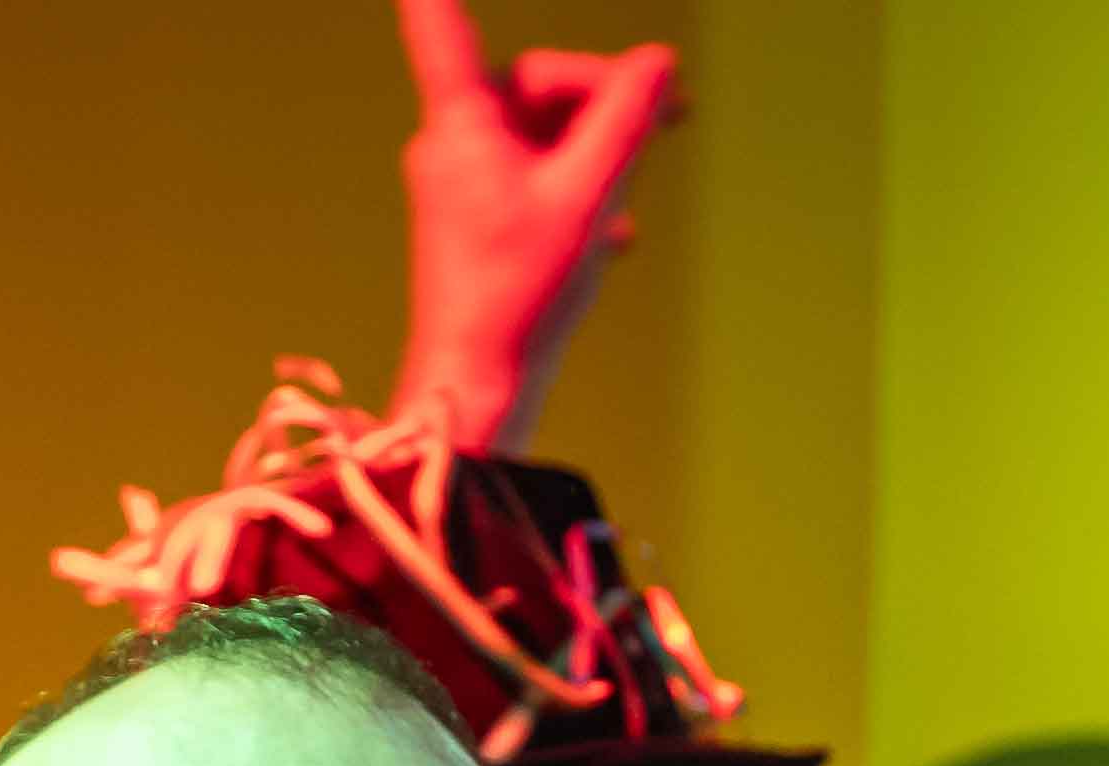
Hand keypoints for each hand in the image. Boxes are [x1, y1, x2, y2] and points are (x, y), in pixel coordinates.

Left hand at [391, 0, 679, 453]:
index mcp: (462, 125)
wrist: (478, 386)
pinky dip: (575, 192)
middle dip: (599, 102)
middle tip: (667, 118)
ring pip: (540, 138)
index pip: (440, 28)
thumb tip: (659, 63)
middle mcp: (451, 145)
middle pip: (535, 88)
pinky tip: (611, 235)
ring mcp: (460, 185)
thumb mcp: (588, 198)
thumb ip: (625, 123)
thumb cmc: (519, 295)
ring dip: (594, 155)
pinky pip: (532, 180)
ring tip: (630, 197)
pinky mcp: (473, 222)